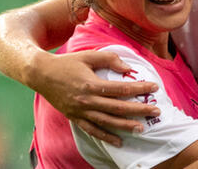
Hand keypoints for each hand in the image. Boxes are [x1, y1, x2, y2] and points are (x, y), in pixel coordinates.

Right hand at [30, 50, 160, 146]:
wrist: (41, 74)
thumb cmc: (67, 63)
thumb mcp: (89, 55)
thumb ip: (110, 59)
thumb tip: (128, 68)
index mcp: (91, 84)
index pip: (121, 89)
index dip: (140, 88)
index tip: (155, 87)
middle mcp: (86, 101)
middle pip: (118, 108)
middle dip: (139, 110)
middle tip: (156, 111)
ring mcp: (80, 112)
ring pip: (107, 122)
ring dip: (125, 126)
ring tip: (142, 128)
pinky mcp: (74, 118)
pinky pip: (92, 130)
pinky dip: (105, 137)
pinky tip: (119, 141)